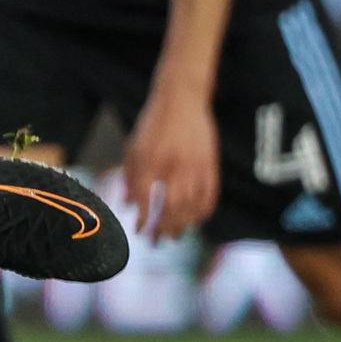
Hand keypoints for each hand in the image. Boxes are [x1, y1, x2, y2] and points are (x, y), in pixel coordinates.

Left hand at [121, 85, 219, 238]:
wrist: (181, 100)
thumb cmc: (153, 125)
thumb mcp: (134, 147)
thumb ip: (131, 177)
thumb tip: (129, 205)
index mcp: (150, 161)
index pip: (146, 199)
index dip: (143, 219)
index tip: (139, 229)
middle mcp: (173, 166)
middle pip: (171, 208)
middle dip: (164, 228)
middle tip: (157, 241)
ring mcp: (195, 166)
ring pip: (193, 206)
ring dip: (183, 225)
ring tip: (175, 235)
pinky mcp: (211, 164)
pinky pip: (210, 195)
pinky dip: (204, 212)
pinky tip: (196, 222)